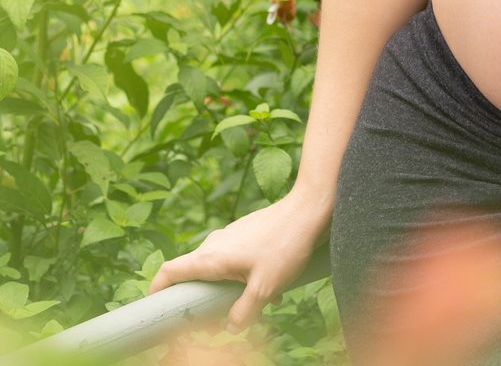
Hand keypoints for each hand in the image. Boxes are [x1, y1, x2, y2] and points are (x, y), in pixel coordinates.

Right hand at [149, 187, 329, 330]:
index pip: (170, 270)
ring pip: (219, 269)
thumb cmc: (286, 246)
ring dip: (230, 290)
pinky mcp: (247, 233)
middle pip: (194, 274)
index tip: (154, 306)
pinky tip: (273, 290)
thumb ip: (244, 312)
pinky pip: (236, 260)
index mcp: (211, 257)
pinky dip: (246, 277)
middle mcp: (215, 244)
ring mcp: (231, 236)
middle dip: (201, 300)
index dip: (156, 289)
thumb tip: (231, 327)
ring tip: (255, 307)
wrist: (310, 208)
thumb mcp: (265, 288)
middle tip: (213, 323)